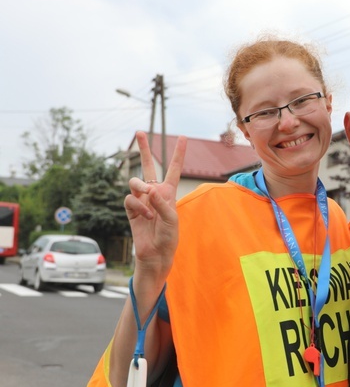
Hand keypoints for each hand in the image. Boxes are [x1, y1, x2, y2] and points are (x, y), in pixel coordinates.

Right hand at [123, 131, 186, 283]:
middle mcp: (155, 192)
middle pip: (149, 166)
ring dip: (141, 188)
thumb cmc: (168, 237)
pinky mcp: (130, 209)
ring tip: (148, 198)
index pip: (174, 168)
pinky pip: (129, 199)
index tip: (183, 136)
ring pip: (135, 181)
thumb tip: (150, 189)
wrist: (156, 254)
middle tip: (139, 132)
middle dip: (144, 149)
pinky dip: (137, 206)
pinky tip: (145, 216)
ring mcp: (141, 200)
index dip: (179, 153)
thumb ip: (162, 203)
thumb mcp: (171, 220)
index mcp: (169, 192)